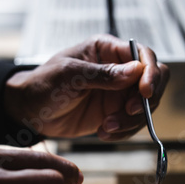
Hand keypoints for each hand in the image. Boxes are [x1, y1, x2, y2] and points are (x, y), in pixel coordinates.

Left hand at [4, 34, 168, 141]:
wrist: (32, 112)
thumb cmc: (45, 85)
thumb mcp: (71, 76)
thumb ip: (104, 75)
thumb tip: (136, 70)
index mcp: (108, 50)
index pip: (144, 56)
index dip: (150, 73)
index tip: (144, 92)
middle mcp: (119, 71)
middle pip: (153, 82)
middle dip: (145, 101)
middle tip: (127, 112)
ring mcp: (118, 94)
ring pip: (144, 107)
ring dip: (130, 121)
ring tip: (106, 128)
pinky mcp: (115, 114)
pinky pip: (132, 124)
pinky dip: (123, 132)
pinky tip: (103, 133)